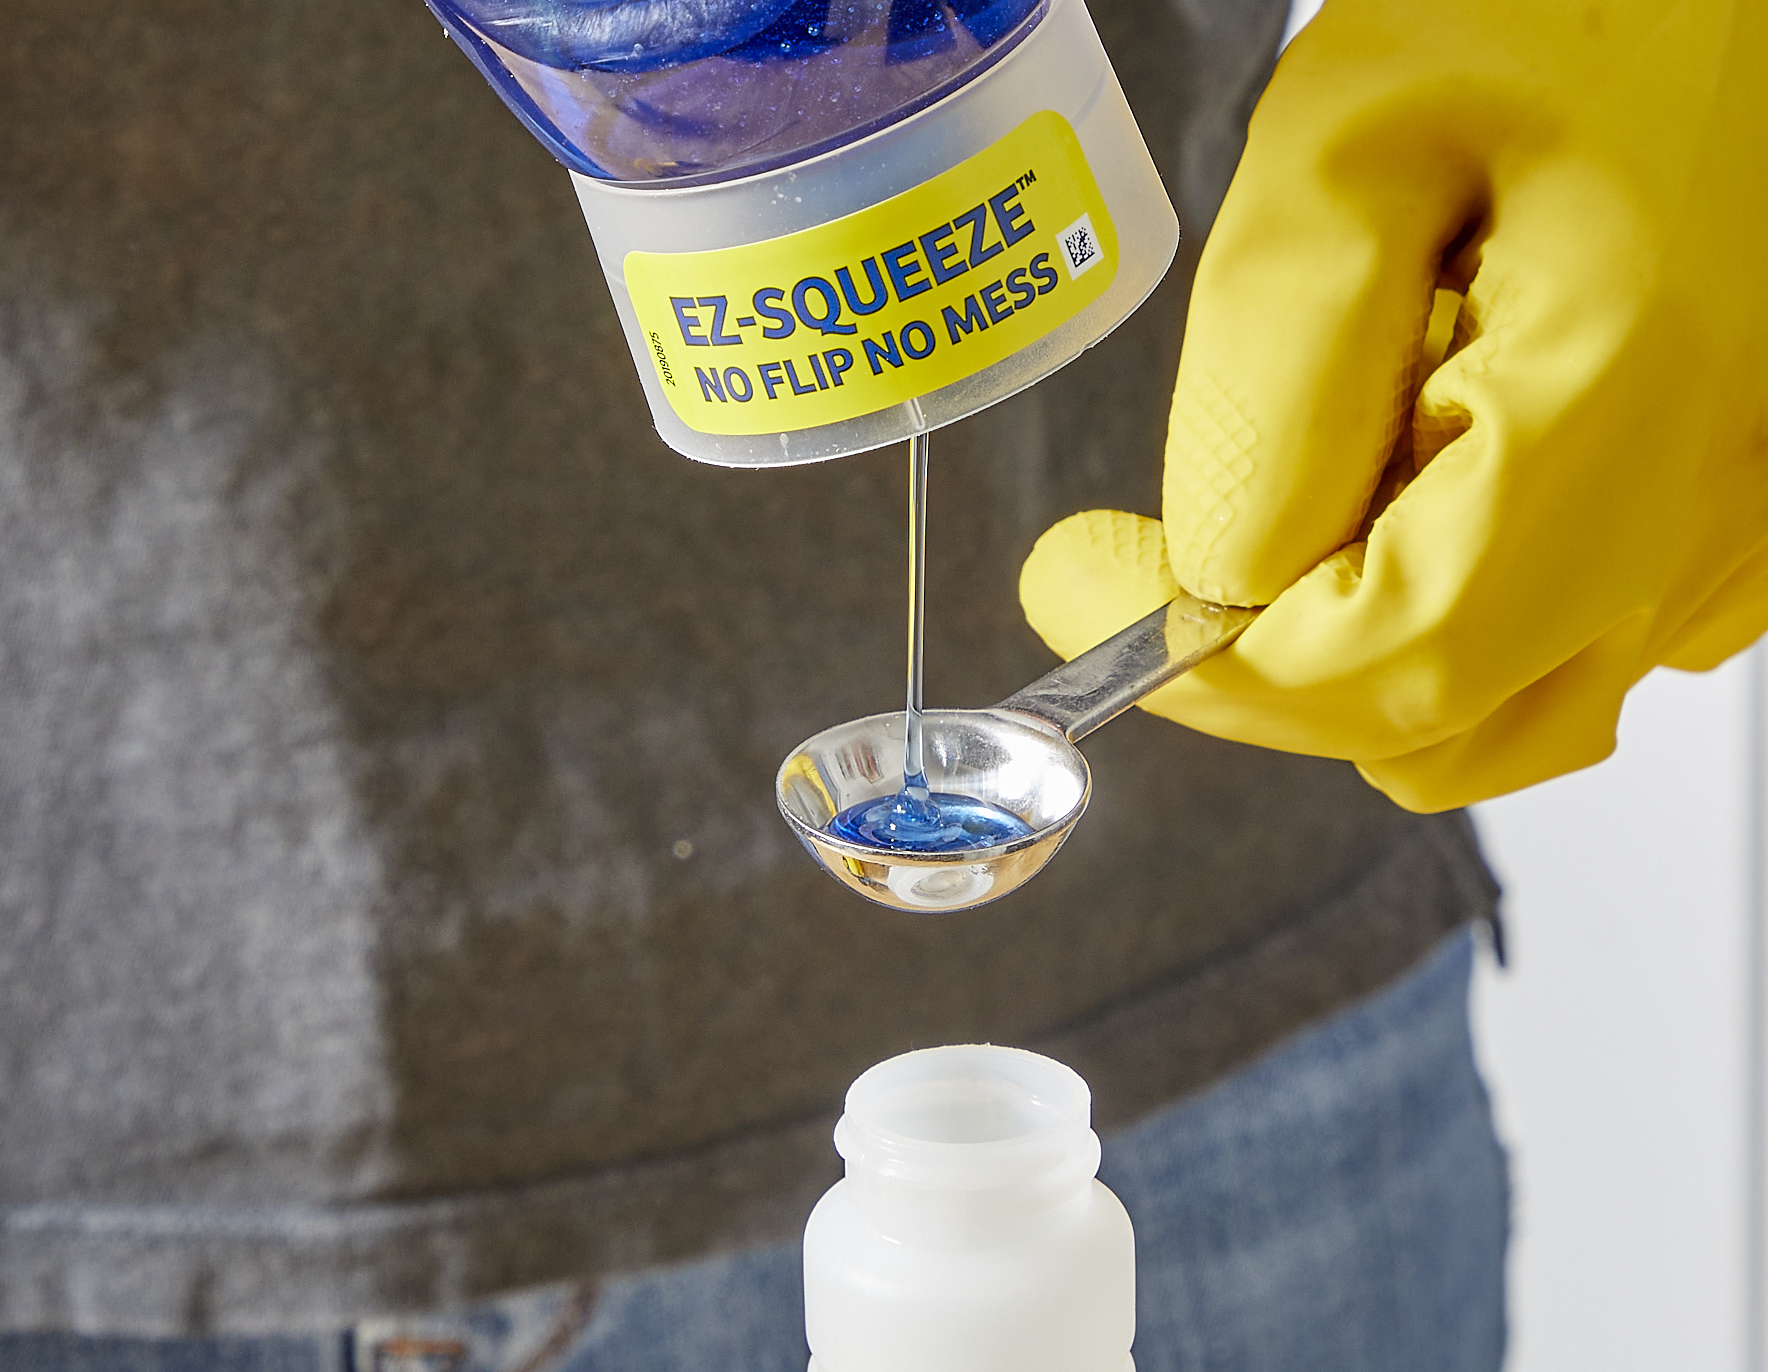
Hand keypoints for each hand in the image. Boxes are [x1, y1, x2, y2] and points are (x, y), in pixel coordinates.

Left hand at [1021, 0, 1767, 810]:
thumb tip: (1217, 580)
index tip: (1076, 590)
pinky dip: (1453, 614)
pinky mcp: (1736, 522)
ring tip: (1317, 479)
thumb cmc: (1551, 12)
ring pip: (1504, 716)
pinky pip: (1570, 652)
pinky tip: (1422, 478)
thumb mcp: (1350, 155)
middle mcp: (1702, 514)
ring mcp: (1736, 533)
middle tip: (1165, 544)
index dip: (1201, 667)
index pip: (1378, 661)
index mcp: (1613, 411)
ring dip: (1359, 648)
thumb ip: (1273, 387)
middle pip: (1433, 719)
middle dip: (1264, 660)